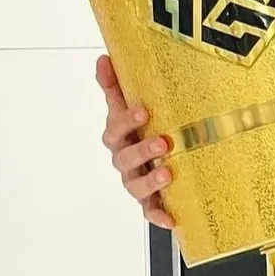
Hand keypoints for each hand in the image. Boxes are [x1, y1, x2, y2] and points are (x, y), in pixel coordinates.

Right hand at [96, 54, 173, 228]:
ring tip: (167, 173)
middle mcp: (125, 159)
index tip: (143, 112)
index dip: (126, 120)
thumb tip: (103, 58)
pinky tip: (171, 218)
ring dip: (149, 181)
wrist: (156, 153)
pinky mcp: (150, 200)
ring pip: (135, 185)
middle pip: (125, 158)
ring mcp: (136, 180)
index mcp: (119, 135)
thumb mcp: (129, 104)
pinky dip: (158, 215)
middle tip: (162, 143)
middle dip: (142, 150)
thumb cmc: (141, 128)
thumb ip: (116, 84)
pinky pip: (150, 210)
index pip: (115, 127)